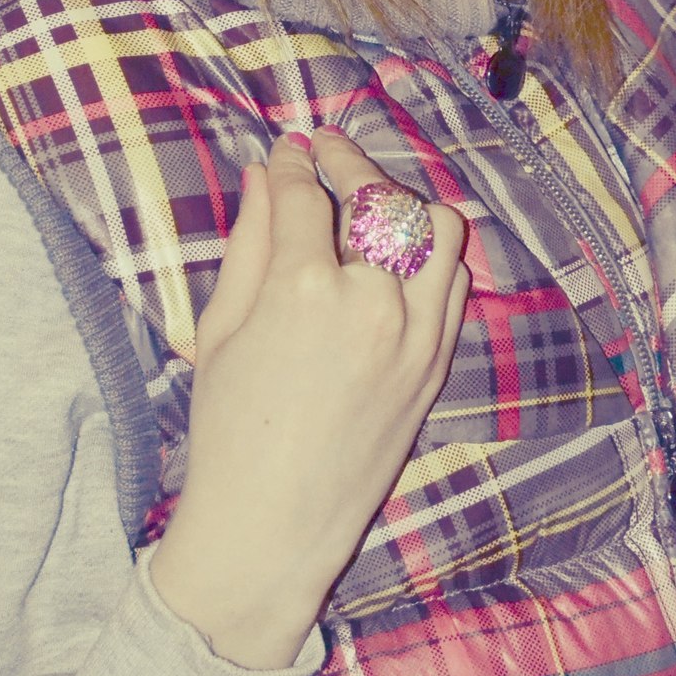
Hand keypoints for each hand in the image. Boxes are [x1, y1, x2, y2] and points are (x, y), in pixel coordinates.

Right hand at [151, 129, 468, 667]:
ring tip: (370, 199)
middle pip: (377, 197)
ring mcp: (415, 334)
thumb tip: (262, 177)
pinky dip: (431, 253)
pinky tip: (399, 253)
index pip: (304, 196)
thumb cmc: (228, 431)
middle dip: (347, 161)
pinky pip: (455, 281)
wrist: (273, 525)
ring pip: (434, 228)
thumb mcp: (220, 331)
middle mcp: (370, 303)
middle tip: (325, 150)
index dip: (291, 165)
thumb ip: (246, 245)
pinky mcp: (438, 364)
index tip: (285, 152)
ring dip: (401, 202)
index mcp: (302, 290)